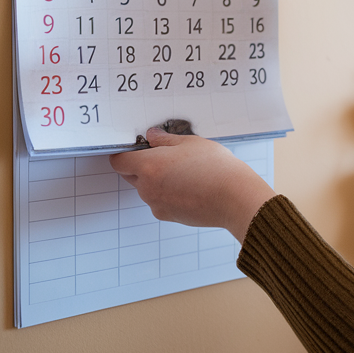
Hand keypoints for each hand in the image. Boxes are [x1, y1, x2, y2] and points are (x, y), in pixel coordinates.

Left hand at [109, 128, 275, 241]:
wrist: (234, 198)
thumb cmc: (216, 169)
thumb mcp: (192, 143)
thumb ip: (166, 139)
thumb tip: (153, 136)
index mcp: (149, 166)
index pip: (119, 161)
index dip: (125, 153)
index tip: (136, 148)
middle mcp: (147, 188)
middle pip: (132, 175)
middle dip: (143, 166)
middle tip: (166, 157)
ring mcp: (157, 204)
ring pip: (148, 189)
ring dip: (158, 180)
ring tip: (185, 172)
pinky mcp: (169, 216)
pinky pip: (161, 202)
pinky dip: (169, 194)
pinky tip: (190, 186)